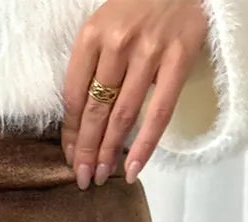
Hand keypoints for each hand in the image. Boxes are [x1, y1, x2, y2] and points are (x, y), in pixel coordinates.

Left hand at [61, 0, 208, 188]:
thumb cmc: (142, 4)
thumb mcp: (107, 25)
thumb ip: (95, 63)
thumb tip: (85, 117)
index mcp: (92, 34)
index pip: (73, 95)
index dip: (69, 132)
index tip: (69, 156)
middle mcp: (117, 43)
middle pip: (95, 109)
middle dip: (85, 149)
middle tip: (82, 178)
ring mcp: (149, 51)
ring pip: (123, 115)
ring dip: (109, 152)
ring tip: (100, 177)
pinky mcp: (178, 58)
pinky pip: (159, 112)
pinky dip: (145, 145)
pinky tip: (132, 170)